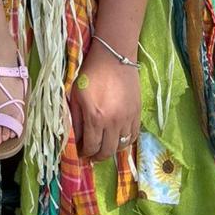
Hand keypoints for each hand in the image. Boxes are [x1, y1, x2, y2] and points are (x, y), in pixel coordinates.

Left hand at [69, 43, 141, 162]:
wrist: (114, 56)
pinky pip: (134, 136)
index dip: (85, 153)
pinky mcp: (137, 113)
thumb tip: (76, 139)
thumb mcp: (76, 95)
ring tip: (104, 147)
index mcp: (95, 117)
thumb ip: (76, 119)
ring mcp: (128, 118)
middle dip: (98, 157)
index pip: (91, 146)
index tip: (81, 153)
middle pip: (107, 151)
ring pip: (122, 146)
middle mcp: (113, 122)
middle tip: (92, 155)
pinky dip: (126, 141)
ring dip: (112, 150)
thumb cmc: (91, 73)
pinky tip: (117, 138)